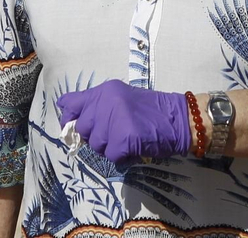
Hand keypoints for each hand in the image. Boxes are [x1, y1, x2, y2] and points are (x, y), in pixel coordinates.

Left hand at [55, 79, 191, 163]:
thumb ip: (97, 106)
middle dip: (97, 136)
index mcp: (105, 90)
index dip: (69, 118)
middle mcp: (107, 101)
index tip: (74, 126)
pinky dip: (123, 157)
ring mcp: (115, 120)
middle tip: (116, 133)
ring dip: (110, 148)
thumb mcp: (120, 99)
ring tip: (128, 139)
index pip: (71, 104)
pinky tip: (134, 147)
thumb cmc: (149, 111)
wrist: (178, 119)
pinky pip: (112, 156)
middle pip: (84, 130)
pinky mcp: (123, 139)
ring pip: (97, 145)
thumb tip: (70, 119)